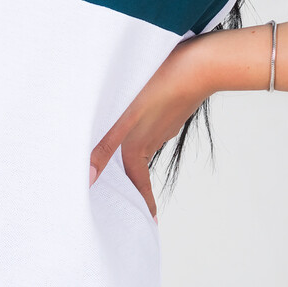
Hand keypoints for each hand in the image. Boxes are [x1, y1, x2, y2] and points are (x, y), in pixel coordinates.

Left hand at [88, 34, 214, 222]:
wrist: (199, 66)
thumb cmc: (160, 88)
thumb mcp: (124, 117)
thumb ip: (104, 146)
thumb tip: (88, 180)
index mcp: (138, 145)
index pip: (137, 182)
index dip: (142, 202)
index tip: (150, 220)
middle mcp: (153, 137)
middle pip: (140, 164)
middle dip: (137, 180)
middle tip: (136, 194)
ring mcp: (165, 122)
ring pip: (148, 141)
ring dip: (139, 150)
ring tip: (128, 153)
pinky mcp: (173, 106)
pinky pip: (156, 123)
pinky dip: (147, 127)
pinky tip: (142, 114)